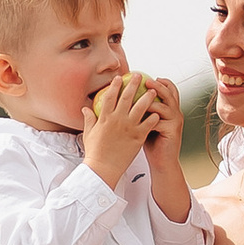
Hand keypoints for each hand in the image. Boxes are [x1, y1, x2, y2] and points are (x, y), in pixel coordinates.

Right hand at [82, 70, 162, 187]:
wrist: (103, 168)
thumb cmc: (95, 153)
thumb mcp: (89, 134)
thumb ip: (89, 119)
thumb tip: (85, 108)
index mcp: (104, 118)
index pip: (110, 97)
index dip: (114, 85)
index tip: (119, 78)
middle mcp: (117, 120)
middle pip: (127, 97)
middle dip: (133, 84)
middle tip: (138, 75)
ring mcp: (128, 128)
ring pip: (141, 108)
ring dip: (148, 97)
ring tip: (154, 90)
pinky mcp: (138, 137)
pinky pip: (148, 124)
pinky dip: (153, 117)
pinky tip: (158, 113)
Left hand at [142, 74, 186, 160]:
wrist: (161, 162)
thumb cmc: (151, 142)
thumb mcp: (147, 122)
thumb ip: (142, 110)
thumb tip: (125, 97)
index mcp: (170, 110)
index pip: (170, 90)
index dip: (163, 82)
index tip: (149, 76)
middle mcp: (176, 113)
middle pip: (170, 94)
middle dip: (158, 85)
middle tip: (146, 80)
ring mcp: (175, 122)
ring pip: (165, 106)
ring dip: (153, 101)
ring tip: (140, 99)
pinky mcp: (172, 131)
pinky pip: (160, 121)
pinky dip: (149, 119)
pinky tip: (138, 119)